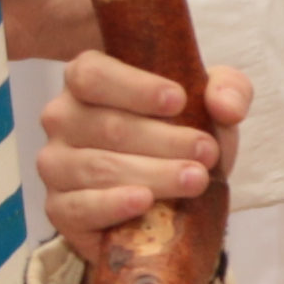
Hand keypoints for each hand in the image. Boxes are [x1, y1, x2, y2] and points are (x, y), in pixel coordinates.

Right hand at [43, 55, 244, 265]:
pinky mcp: (59, 209)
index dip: (135, 88)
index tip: (179, 101)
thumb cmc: (181, 139)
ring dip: (154, 174)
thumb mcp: (210, 106)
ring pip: (100, 167)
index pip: (93, 75)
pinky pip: (79, 207)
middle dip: (165, 141)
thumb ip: (227, 90)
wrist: (170, 200)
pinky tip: (144, 200)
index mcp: (86, 80)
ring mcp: (55, 165)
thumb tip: (227, 106)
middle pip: (108, 126)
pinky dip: (113, 204)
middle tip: (206, 152)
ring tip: (195, 178)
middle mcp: (62, 118)